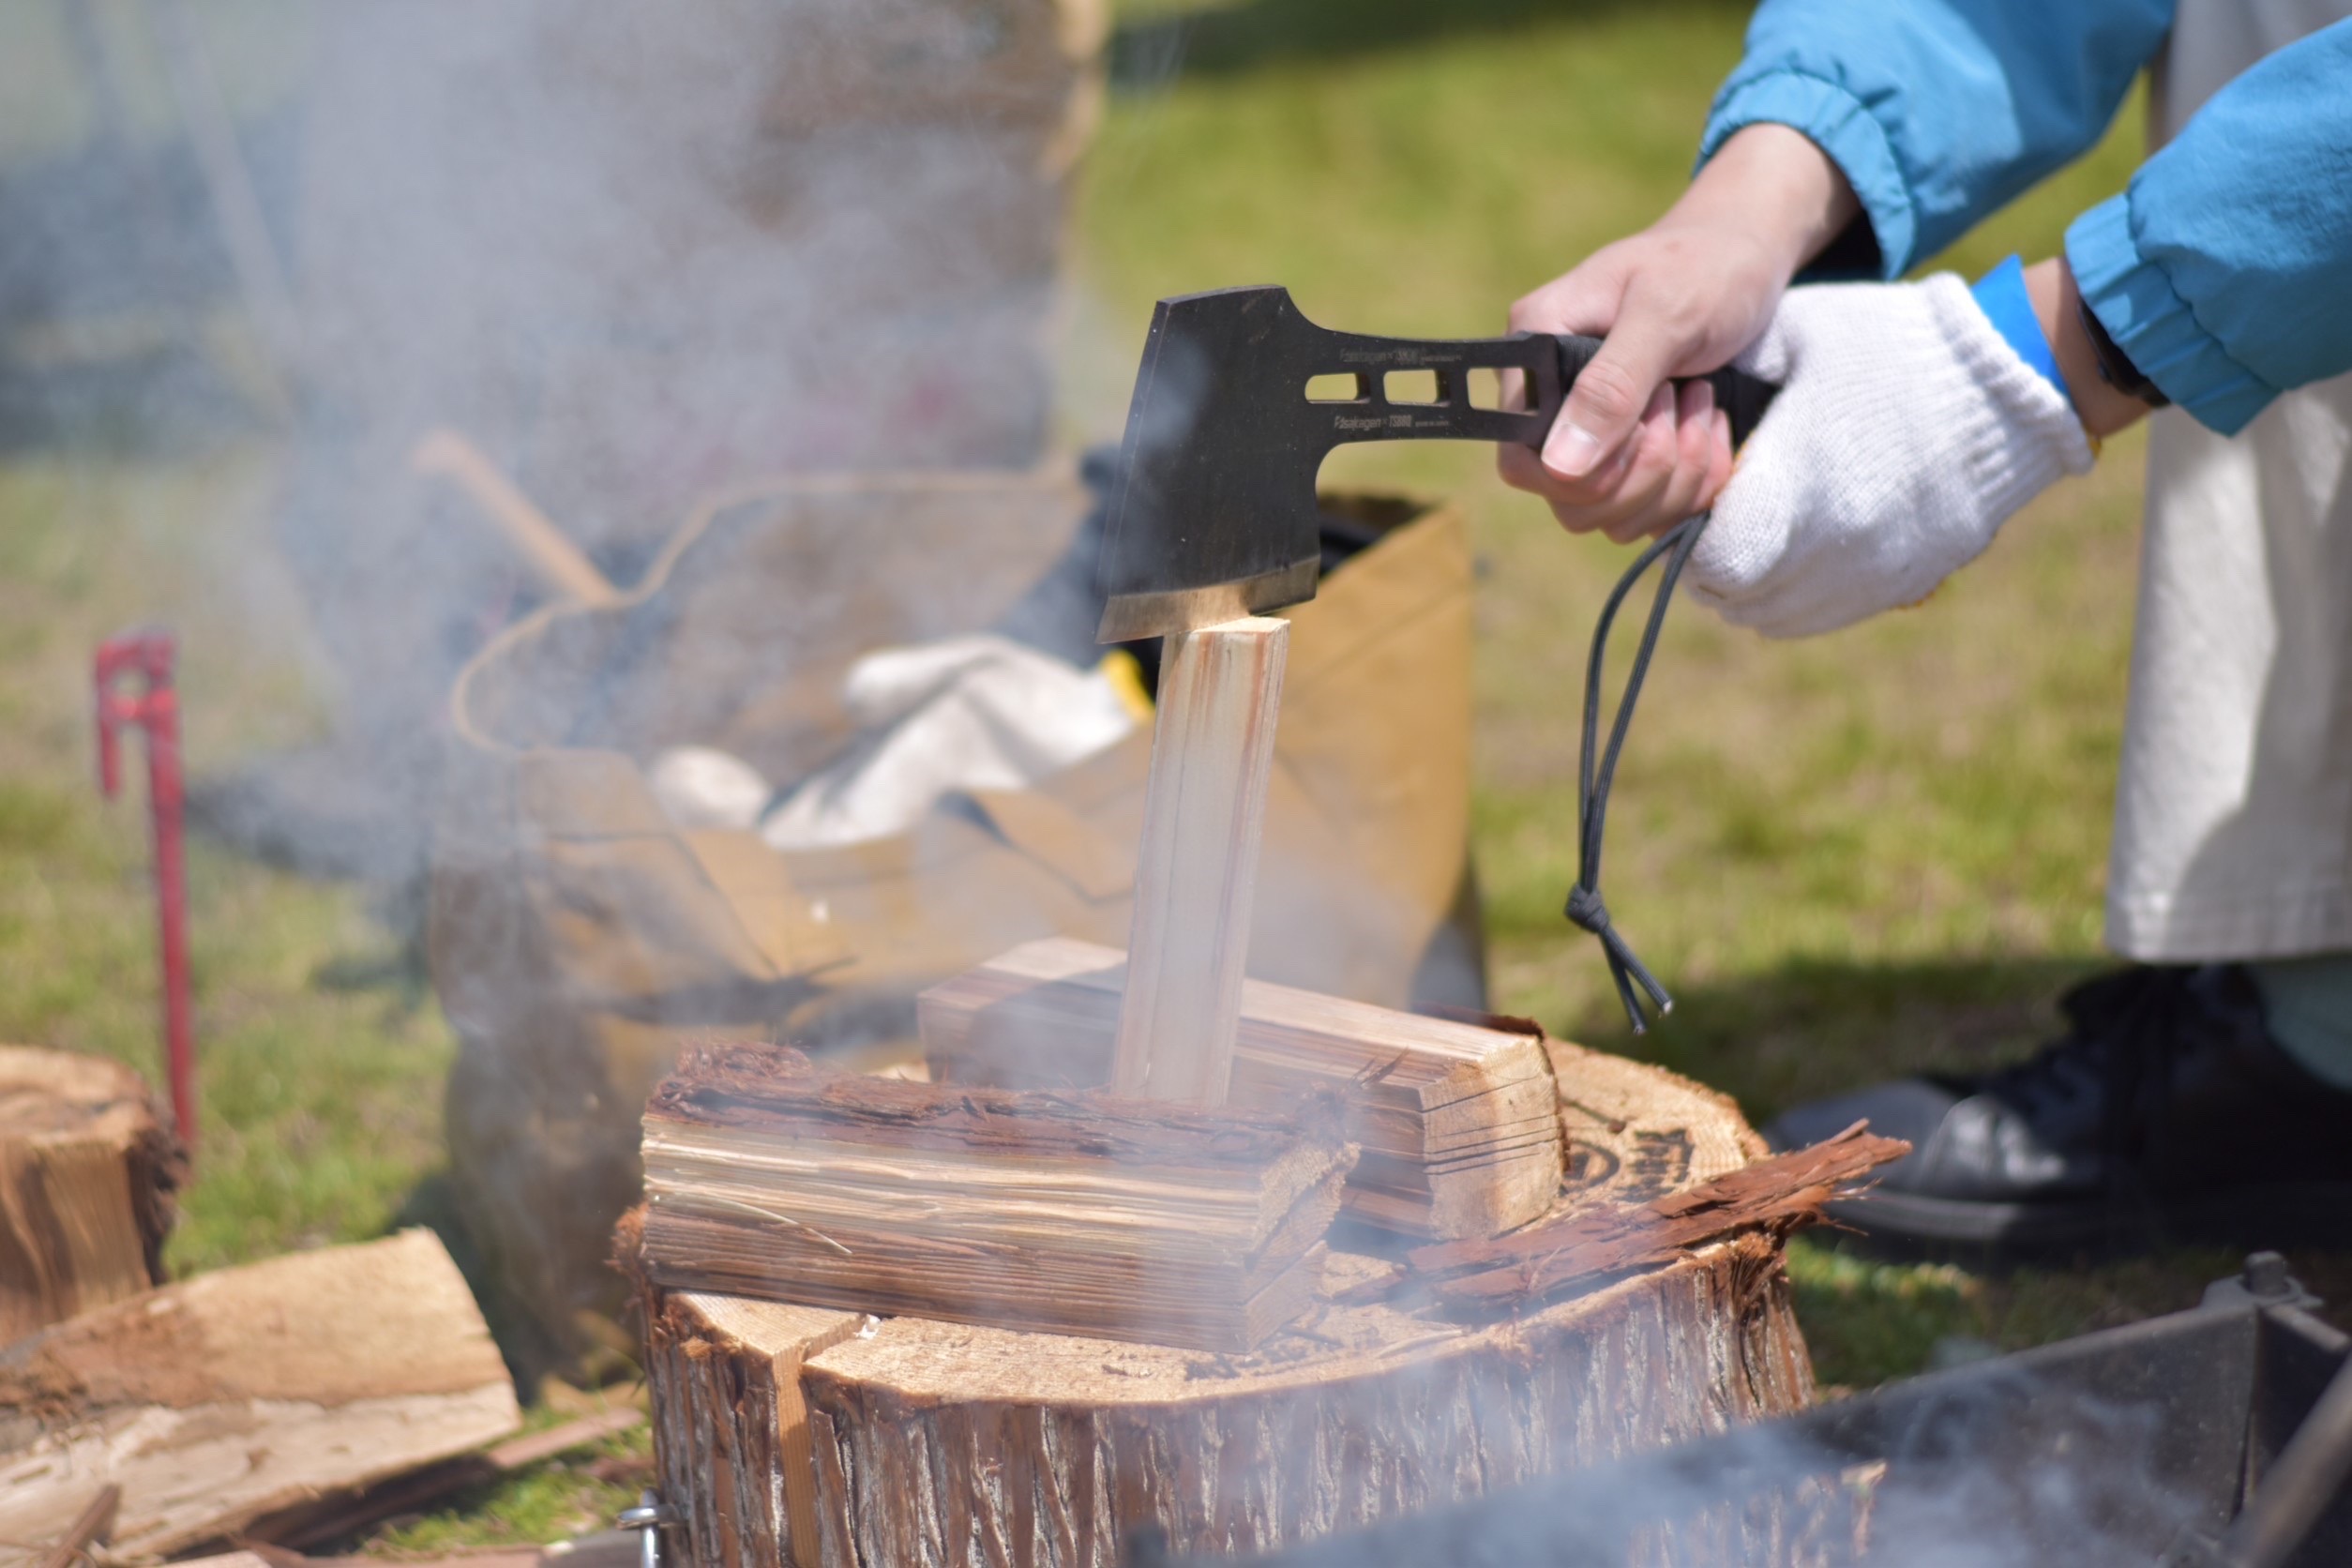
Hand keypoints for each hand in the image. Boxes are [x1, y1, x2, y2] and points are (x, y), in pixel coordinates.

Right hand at [1498, 124, 1858, 541]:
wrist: (1748, 257)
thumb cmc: (1704, 266)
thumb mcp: (1665, 313)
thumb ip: (1611, 386)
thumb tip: (1559, 464)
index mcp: (1534, 355)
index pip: (1522, 460)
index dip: (1585, 470)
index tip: (1644, 425)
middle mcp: (1553, 404)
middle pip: (1571, 502)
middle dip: (1646, 472)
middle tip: (1684, 400)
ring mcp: (1594, 437)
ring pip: (1616, 517)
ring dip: (1679, 476)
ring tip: (1702, 403)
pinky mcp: (1634, 458)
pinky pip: (1654, 513)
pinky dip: (1697, 483)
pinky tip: (1711, 427)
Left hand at [1686, 273, 2095, 637]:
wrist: (2019, 375)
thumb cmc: (1898, 343)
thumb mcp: (1800, 334)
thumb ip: (1734, 369)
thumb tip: (1686, 382)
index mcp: (1793, 486)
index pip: (1712, 562)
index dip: (1690, 542)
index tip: (1697, 510)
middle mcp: (1830, 545)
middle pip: (1739, 597)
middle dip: (1717, 567)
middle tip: (1719, 524)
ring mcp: (1873, 570)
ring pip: (1779, 617)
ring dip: (1756, 588)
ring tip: (1758, 540)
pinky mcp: (1911, 580)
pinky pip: (1830, 614)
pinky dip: (1802, 597)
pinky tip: (1803, 555)